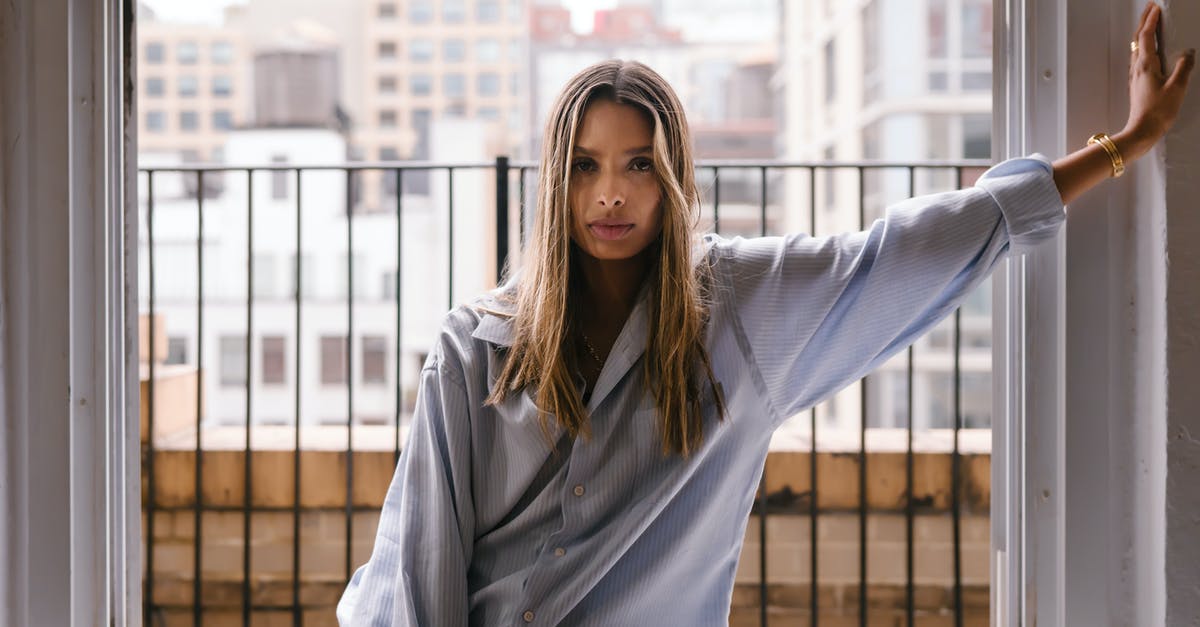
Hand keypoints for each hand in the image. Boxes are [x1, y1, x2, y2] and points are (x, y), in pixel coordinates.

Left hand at [1119, 2, 1194, 159]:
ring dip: (1142, 34)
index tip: (1155, 7)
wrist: (1142, 131)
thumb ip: (1183, 67)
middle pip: (1137, 39)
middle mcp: (1137, 68)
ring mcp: (1135, 76)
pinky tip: (1147, 51)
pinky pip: (1138, 59)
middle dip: (1144, 22)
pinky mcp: (1136, 84)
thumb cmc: (1158, 111)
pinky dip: (1142, 47)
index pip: (1146, 36)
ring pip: (1136, 48)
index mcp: (1146, 65)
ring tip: (1149, 24)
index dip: (1150, 20)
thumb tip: (1188, 53)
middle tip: (1150, 9)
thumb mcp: (1177, 88)